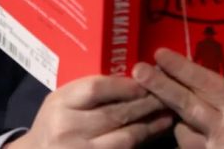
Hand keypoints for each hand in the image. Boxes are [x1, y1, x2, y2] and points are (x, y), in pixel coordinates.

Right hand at [5, 75, 171, 148]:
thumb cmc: (55, 120)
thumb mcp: (64, 98)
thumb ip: (91, 90)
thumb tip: (135, 80)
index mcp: (60, 103)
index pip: (97, 88)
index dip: (126, 85)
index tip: (147, 82)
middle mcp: (68, 129)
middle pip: (115, 114)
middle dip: (146, 104)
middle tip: (168, 96)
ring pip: (124, 138)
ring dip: (149, 126)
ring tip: (167, 116)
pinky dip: (141, 143)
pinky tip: (153, 134)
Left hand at [132, 48, 223, 148]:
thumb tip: (202, 84)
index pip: (207, 84)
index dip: (182, 68)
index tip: (160, 54)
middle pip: (186, 105)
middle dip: (160, 86)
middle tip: (139, 70)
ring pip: (182, 133)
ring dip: (180, 125)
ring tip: (197, 124)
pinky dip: (190, 145)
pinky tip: (200, 141)